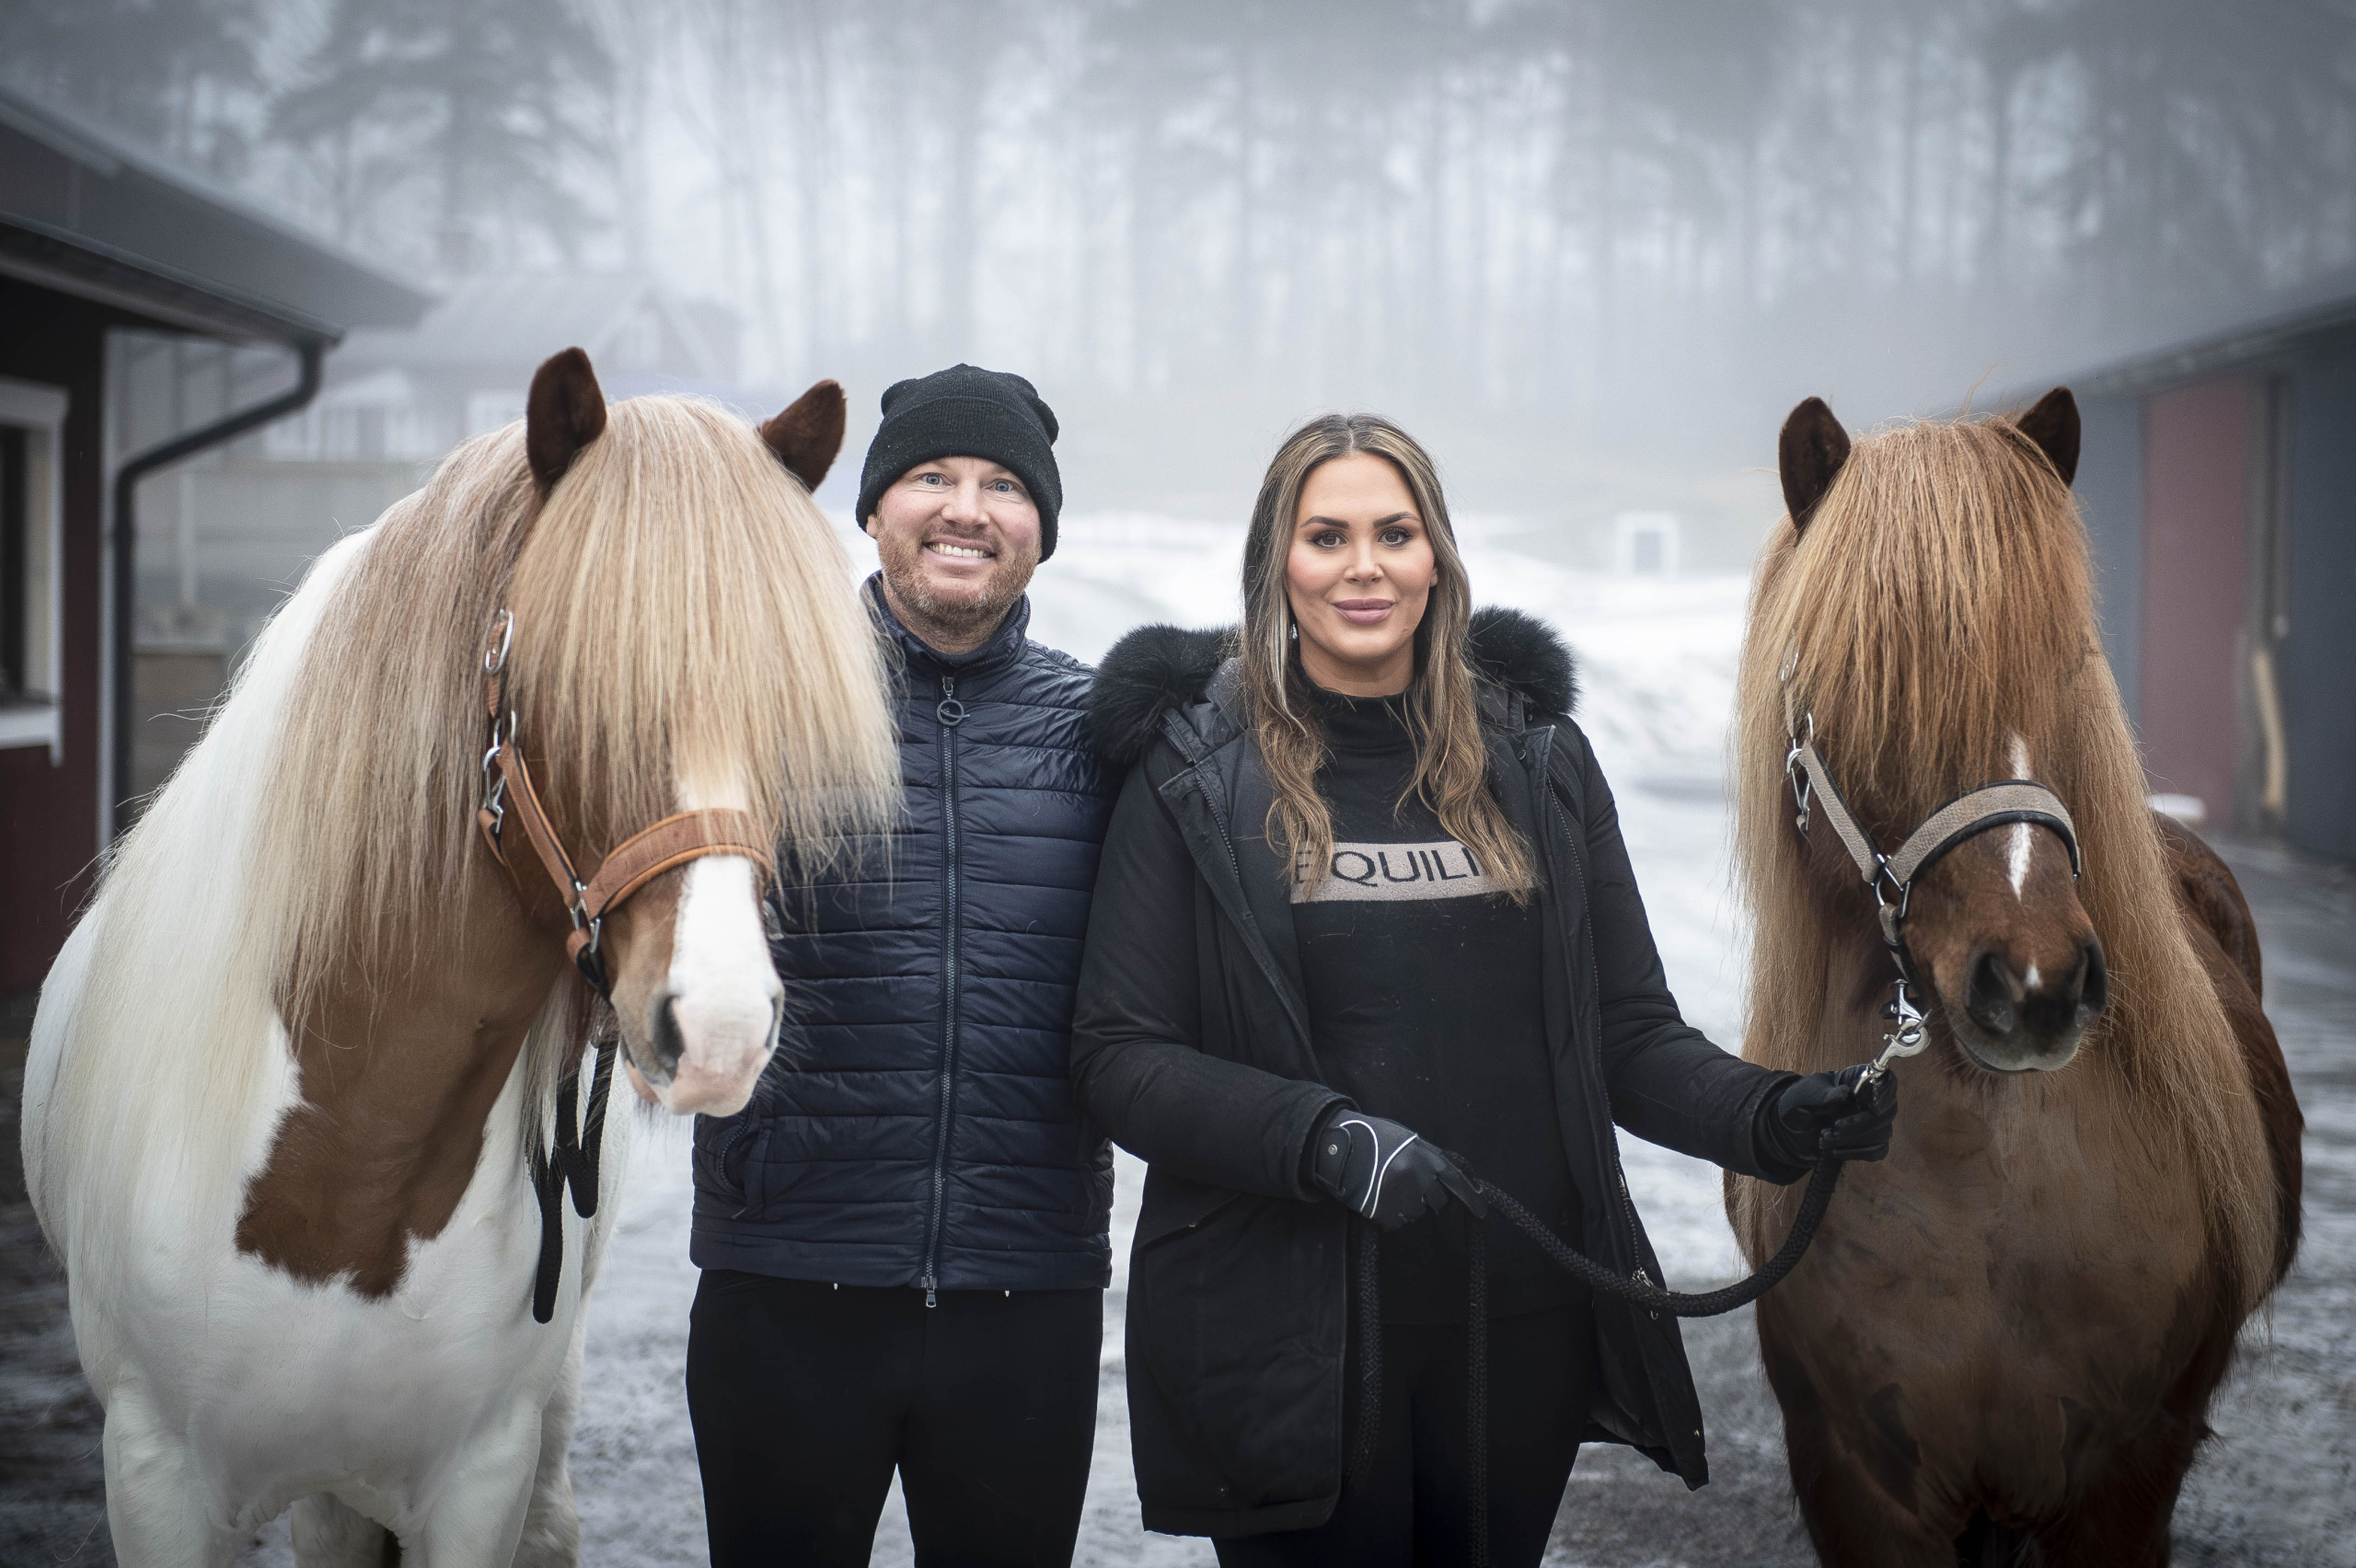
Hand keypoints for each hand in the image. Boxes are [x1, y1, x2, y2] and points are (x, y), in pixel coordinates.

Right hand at [1308, 1110, 1485, 1228]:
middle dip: (1428, 1197)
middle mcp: (1419, 1178)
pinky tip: (1378, 1198)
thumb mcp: (1408, 1140)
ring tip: (1387, 1188)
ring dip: (1407, 1205)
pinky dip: (1391, 1214)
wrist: (1340, 1146)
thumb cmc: (1374, 1138)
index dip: (1471, 1198)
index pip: (1456, 1181)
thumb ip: (1428, 1158)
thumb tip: (1447, 1178)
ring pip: (1418, 1213)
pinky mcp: (1387, 1213)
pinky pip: (1398, 1221)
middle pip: (1438, 1201)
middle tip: (1406, 1184)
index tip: (1482, 1212)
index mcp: (1426, 1157)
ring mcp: (1403, 1197)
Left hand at [1764, 1065, 1898, 1171]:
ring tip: (1825, 1138)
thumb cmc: (1802, 1101)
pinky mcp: (1870, 1141)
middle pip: (1887, 1111)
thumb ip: (1823, 1093)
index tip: (1873, 1106)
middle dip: (1860, 1124)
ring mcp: (1873, 1121)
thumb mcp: (1806, 1093)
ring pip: (1882, 1133)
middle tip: (1834, 1128)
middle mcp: (1872, 1099)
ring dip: (1853, 1140)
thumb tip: (1844, 1094)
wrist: (1793, 1125)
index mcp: (1859, 1078)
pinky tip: (1834, 1151)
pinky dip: (1855, 1153)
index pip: (1886, 1081)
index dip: (1885, 1092)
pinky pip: (1876, 1150)